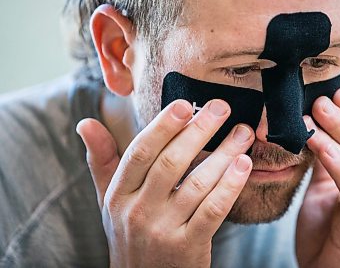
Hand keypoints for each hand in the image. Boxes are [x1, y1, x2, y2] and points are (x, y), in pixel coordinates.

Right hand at [76, 99, 253, 267]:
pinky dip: (230, 185)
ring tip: (242, 132)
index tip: (184, 103)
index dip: (163, 126)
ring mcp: (163, 231)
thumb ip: (101, 160)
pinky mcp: (188, 247)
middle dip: (199, 130)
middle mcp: (137, 211)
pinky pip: (213, 210)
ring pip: (197, 183)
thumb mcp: (109, 199)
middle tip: (221, 107)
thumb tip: (85, 122)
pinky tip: (244, 164)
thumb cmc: (130, 232)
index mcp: (118, 194)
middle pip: (171, 163)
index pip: (140, 152)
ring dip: (224, 153)